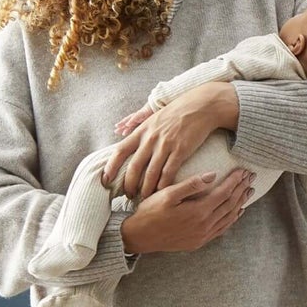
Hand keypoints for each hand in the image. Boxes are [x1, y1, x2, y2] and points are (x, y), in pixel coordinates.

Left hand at [102, 85, 224, 201]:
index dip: (110, 167)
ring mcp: (165, 144)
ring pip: (150, 173)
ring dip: (146, 189)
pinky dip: (164, 185)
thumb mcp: (155, 119)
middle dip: (129, 185)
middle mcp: (150, 138)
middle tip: (128, 197)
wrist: (200, 106)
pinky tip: (162, 193)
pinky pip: (169, 172)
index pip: (120, 151)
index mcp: (142, 131)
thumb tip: (131, 144)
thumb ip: (143, 133)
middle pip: (134, 167)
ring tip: (145, 199)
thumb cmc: (178, 114)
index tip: (105, 180)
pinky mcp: (180, 150)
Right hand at [119, 168, 255, 253]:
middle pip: (230, 204)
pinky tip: (237, 212)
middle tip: (251, 177)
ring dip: (240, 203)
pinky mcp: (200, 241)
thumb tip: (212, 175)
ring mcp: (203, 235)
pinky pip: (222, 229)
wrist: (140, 237)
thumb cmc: (151, 212)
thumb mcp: (167, 194)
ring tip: (249, 191)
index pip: (224, 193)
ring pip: (229, 217)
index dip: (235, 181)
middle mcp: (205, 225)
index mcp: (198, 211)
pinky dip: (232, 219)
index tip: (243, 170)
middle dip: (241, 189)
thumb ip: (191, 185)